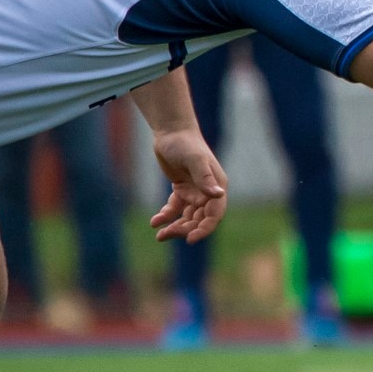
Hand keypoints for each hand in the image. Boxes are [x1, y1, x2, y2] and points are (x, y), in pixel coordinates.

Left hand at [150, 128, 228, 242]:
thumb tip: (218, 195)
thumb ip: (205, 178)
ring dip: (175, 227)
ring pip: (187, 217)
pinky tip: (154, 221)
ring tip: (159, 234)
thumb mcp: (195, 160)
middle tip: (166, 234)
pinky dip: (166, 216)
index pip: (214, 214)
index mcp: (217, 186)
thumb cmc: (185, 143)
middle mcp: (208, 192)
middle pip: (199, 219)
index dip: (204, 228)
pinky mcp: (181, 190)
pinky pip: (175, 209)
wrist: (171, 132)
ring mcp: (194, 192)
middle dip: (184, 229)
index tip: (190, 239)